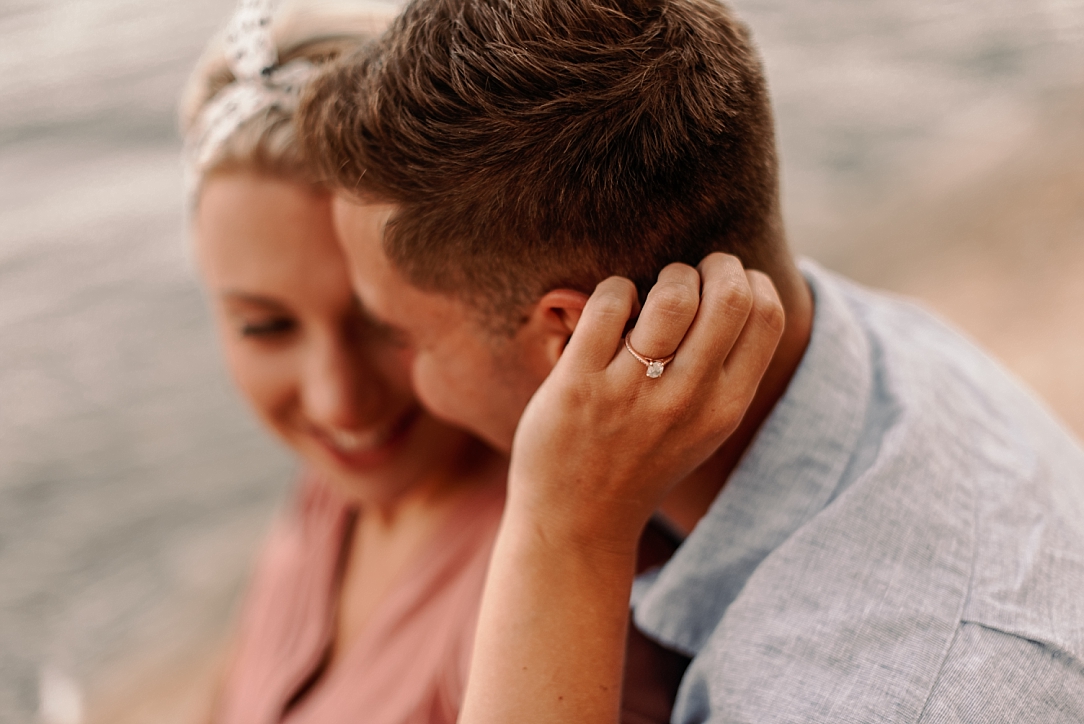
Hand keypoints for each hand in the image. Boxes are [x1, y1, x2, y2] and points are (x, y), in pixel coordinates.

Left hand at [507, 252, 784, 551]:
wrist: (578, 520)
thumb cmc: (641, 459)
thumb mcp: (702, 428)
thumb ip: (723, 372)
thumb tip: (736, 290)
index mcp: (726, 407)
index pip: (766, 314)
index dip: (749, 280)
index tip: (725, 283)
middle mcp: (687, 400)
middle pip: (729, 294)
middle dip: (713, 265)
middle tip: (690, 275)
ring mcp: (633, 392)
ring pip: (672, 296)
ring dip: (665, 278)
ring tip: (650, 295)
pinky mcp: (580, 384)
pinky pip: (610, 303)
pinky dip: (615, 290)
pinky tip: (611, 312)